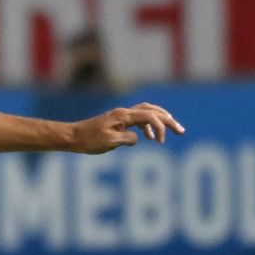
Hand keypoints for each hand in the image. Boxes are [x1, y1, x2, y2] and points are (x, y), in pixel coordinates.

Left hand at [69, 102, 183, 153]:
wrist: (72, 136)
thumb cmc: (88, 140)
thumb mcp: (109, 142)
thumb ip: (128, 139)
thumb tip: (139, 138)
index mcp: (123, 116)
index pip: (149, 116)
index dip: (160, 128)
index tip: (159, 142)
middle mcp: (124, 112)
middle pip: (152, 111)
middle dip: (168, 120)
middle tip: (181, 131)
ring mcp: (121, 116)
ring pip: (147, 112)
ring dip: (160, 120)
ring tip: (172, 129)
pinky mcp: (118, 121)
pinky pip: (138, 119)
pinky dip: (148, 125)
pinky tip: (150, 137)